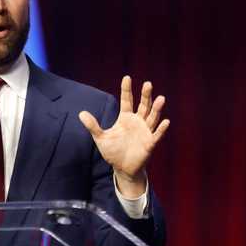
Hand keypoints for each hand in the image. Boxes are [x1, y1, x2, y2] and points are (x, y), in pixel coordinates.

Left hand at [79, 76, 169, 197]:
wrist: (122, 168)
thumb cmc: (113, 151)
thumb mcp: (101, 138)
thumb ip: (93, 126)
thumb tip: (81, 113)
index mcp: (126, 118)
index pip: (127, 100)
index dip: (126, 90)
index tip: (126, 78)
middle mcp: (137, 121)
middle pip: (143, 105)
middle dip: (145, 95)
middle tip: (147, 84)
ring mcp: (145, 131)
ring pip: (152, 117)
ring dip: (156, 109)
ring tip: (160, 98)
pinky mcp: (150, 143)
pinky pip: (157, 134)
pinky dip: (161, 129)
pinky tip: (165, 122)